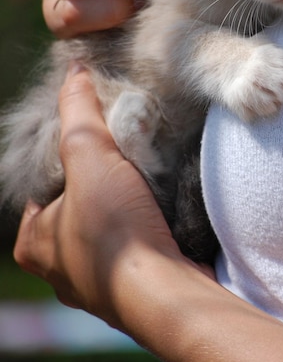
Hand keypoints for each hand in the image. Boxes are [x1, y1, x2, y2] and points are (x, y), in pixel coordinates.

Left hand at [13, 63, 186, 320]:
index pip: (44, 183)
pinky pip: (133, 243)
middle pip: (78, 203)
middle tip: (122, 152)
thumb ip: (79, 112)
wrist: (168, 291)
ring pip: (107, 225)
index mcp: (34, 241)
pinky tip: (157, 206)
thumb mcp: (89, 156)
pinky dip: (142, 223)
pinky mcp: (132, 285)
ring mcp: (98, 280)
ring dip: (124, 202)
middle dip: (99, 179)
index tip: (94, 133)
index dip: (68, 153)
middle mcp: (60, 266)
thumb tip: (74, 71)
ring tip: (143, 176)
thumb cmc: (116, 230)